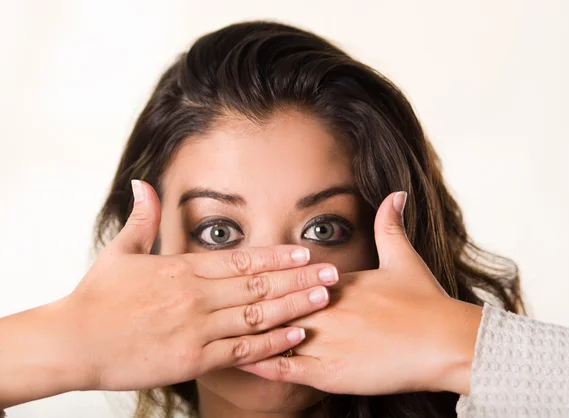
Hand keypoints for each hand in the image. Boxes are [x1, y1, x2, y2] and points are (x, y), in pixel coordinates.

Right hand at [43, 181, 337, 393]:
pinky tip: (295, 335)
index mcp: (182, 269)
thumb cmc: (95, 298)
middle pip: (257, 284)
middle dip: (298, 278)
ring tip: (324, 298)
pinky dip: (271, 343)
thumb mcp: (119, 252)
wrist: (72, 341)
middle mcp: (196, 297)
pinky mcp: (193, 359)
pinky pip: (241, 351)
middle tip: (331, 272)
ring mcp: (197, 328)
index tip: (303, 251)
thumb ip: (140, 219)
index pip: (240, 259)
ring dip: (293, 306)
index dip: (276, 256)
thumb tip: (142, 183)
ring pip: (256, 315)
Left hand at [239, 192, 481, 395]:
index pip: (292, 279)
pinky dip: (261, 364)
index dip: (269, 281)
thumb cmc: (426, 302)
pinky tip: (240, 361)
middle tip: (214, 300)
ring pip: (275, 336)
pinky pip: (285, 368)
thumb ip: (391, 226)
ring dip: (247, 333)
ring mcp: (325, 340)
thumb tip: (397, 193)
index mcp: (337, 283)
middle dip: (248, 303)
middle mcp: (325, 308)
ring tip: (216, 331)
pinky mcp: (329, 370)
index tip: (243, 277)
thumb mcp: (404, 258)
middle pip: (277, 305)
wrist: (445, 342)